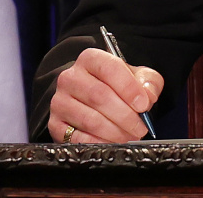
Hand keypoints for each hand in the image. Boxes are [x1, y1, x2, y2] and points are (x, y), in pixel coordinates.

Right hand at [48, 47, 163, 142]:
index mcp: (90, 59)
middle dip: (125, 115)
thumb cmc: (117, 85)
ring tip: (130, 136)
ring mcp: (60, 101)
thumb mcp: (137, 76)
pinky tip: (113, 143)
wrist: (93, 97)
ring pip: (89, 118)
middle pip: (99, 96)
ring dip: (114, 131)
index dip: (129, 88)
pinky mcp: (55, 124)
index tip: (144, 105)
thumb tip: (148, 96)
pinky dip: (99, 143)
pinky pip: (76, 138)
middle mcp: (70, 77)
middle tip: (141, 127)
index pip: (109, 68)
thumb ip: (148, 82)